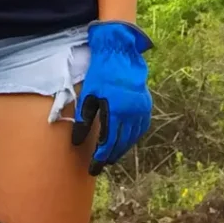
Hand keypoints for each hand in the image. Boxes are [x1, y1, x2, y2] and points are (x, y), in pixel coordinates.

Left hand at [70, 21, 151, 173]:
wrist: (120, 54)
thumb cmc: (100, 74)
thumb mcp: (88, 96)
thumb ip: (84, 120)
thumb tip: (77, 142)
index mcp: (116, 111)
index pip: (108, 142)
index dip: (100, 157)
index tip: (93, 168)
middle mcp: (131, 113)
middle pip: (121, 143)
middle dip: (110, 156)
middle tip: (101, 165)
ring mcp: (141, 110)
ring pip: (132, 137)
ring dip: (122, 148)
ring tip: (111, 156)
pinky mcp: (146, 105)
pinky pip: (140, 128)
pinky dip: (132, 137)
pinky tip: (125, 142)